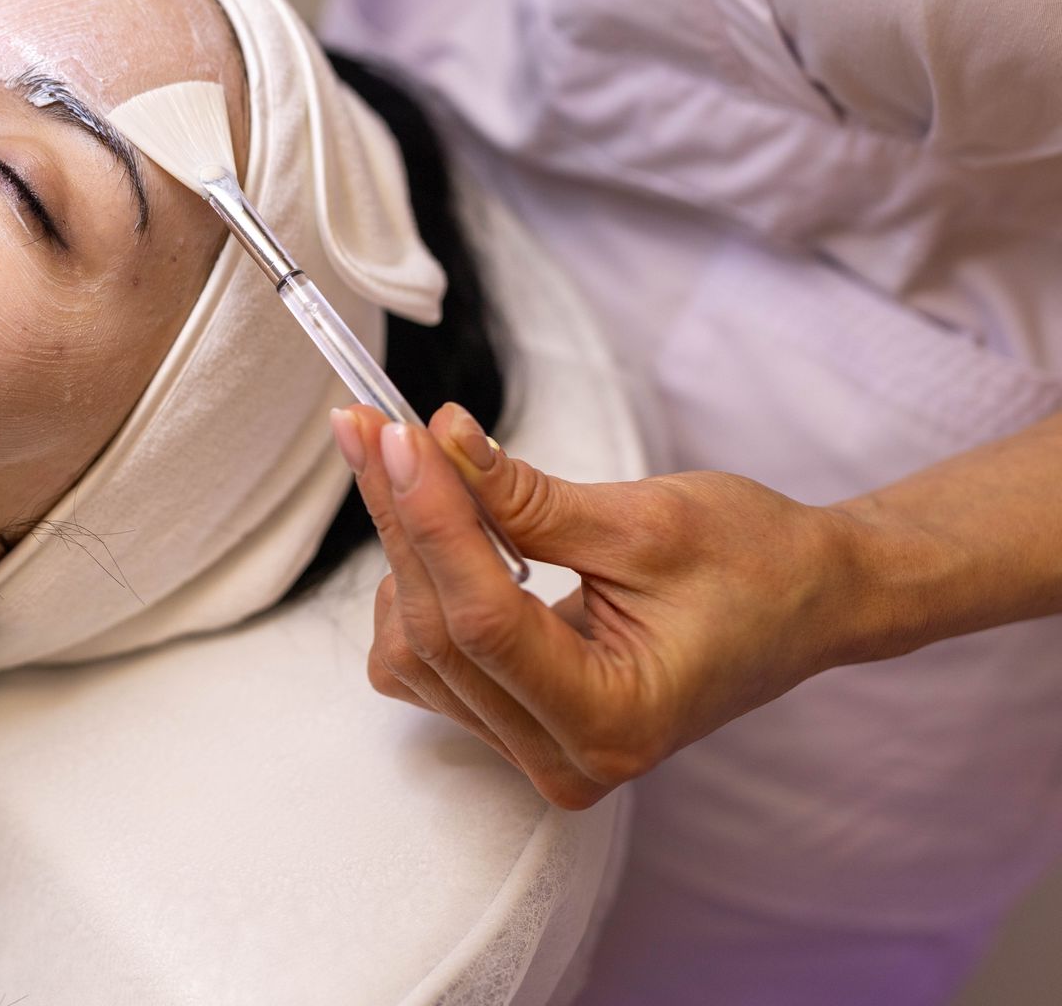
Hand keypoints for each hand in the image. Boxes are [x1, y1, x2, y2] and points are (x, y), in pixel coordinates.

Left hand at [330, 403, 874, 808]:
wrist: (809, 600)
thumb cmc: (755, 563)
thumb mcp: (646, 521)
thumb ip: (527, 497)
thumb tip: (436, 440)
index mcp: (614, 721)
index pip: (484, 620)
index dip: (430, 519)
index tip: (394, 435)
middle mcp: (567, 758)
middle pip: (439, 634)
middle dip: (403, 520)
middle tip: (376, 426)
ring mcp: (536, 748)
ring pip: (416, 650)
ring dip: (405, 551)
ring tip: (417, 467)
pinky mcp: (516, 722)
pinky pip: (426, 662)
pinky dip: (418, 587)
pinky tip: (440, 530)